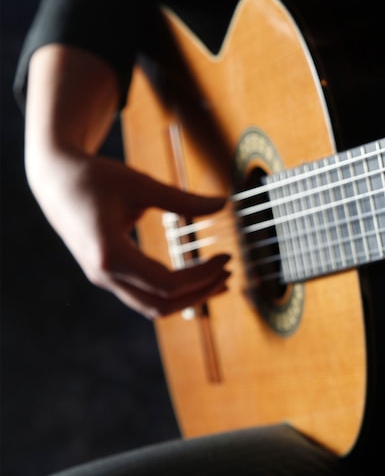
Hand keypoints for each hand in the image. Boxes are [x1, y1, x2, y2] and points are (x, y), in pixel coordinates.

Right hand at [30, 152, 230, 317]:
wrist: (55, 179)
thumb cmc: (96, 177)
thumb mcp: (141, 184)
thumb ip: (182, 199)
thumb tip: (224, 203)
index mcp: (110, 254)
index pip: (167, 284)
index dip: (203, 276)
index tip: (226, 258)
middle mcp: (104, 274)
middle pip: (161, 305)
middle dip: (200, 294)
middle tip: (229, 273)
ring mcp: (103, 278)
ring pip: (151, 306)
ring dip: (188, 299)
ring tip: (220, 281)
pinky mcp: (107, 274)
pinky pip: (143, 295)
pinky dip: (172, 293)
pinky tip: (195, 279)